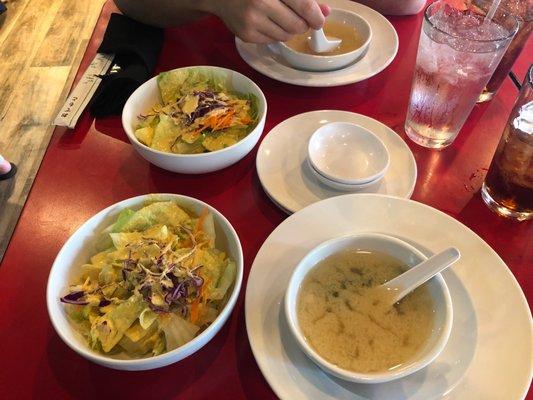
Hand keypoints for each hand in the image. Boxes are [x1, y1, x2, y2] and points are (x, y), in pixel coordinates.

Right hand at [209, 0, 329, 42]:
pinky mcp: (246, 36)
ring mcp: (252, 21)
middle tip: (296, 17)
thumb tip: (325, 12)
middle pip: (298, 26)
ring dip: (288, 29)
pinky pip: (273, 41)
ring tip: (277, 17)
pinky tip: (265, 22)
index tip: (319, 20)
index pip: (304, 7)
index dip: (316, 16)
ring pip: (286, 36)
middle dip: (302, 24)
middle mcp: (260, 3)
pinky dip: (274, 33)